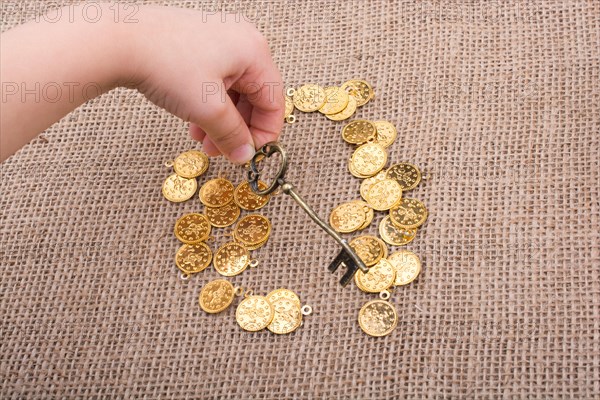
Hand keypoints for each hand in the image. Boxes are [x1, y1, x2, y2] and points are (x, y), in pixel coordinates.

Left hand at [126, 6, 284, 163]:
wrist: (118, 40)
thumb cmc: (166, 64)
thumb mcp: (208, 110)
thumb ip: (233, 136)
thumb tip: (246, 155)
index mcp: (254, 51)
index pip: (274, 101)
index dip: (264, 133)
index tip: (249, 154)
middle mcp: (242, 40)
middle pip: (254, 96)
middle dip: (238, 129)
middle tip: (222, 152)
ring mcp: (219, 38)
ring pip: (233, 91)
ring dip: (221, 121)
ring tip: (203, 141)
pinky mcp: (199, 42)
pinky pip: (215, 80)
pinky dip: (208, 105)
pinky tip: (193, 122)